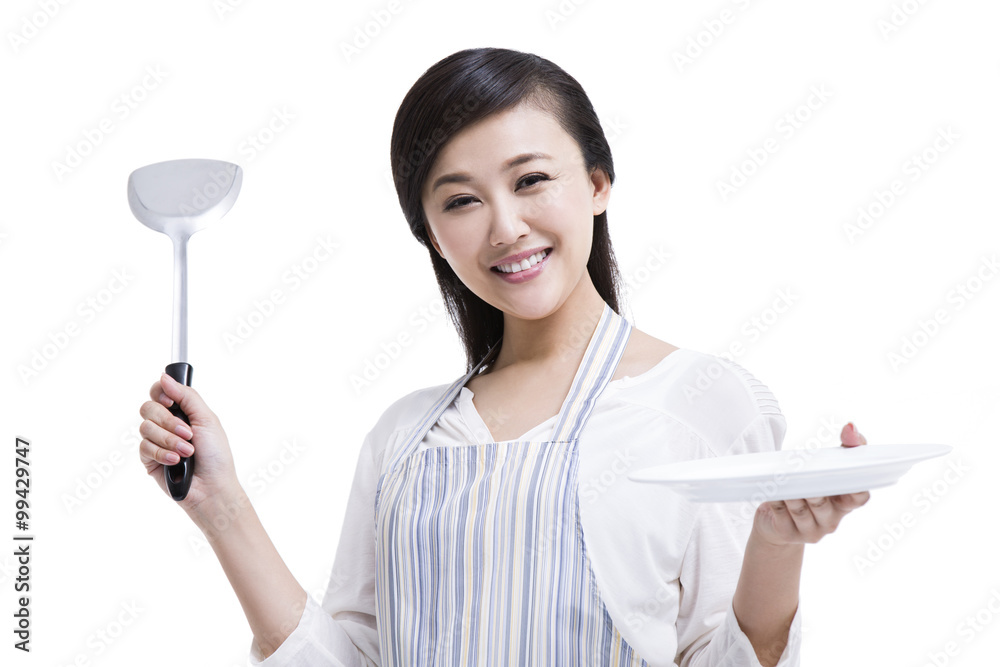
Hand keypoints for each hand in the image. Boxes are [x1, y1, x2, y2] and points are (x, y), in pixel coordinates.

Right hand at [138, 373, 240, 517]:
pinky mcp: (148, 459)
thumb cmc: (216, 455)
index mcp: (182, 412)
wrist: (212, 487)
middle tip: (188, 434)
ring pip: (145, 428)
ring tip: (187, 452)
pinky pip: (144, 447)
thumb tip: (164, 377)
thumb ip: (186, 396)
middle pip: (148, 408)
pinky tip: (176, 462)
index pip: (159, 392)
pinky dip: (162, 454)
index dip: (160, 393)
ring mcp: (156, 441)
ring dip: (169, 440)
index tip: (170, 401)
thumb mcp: (207, 419)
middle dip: (168, 422)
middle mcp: (166, 424)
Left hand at [751, 422, 870, 547]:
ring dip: (791, 491)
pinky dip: (776, 499)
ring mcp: (810, 531)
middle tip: (803, 466)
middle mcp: (831, 521)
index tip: (845, 469)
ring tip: (784, 475)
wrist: (776, 522)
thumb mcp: (826, 467)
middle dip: (813, 484)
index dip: (857, 486)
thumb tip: (851, 427)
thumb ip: (846, 447)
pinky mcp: (788, 533)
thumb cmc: (808, 488)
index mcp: (844, 504)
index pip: (859, 498)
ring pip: (801, 508)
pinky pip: (781, 514)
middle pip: (822, 502)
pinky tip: (772, 489)